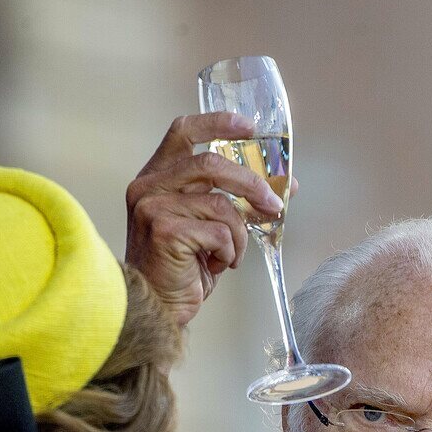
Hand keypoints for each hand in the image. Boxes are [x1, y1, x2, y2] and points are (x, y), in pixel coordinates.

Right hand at [125, 113, 284, 327]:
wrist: (156, 308)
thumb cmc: (180, 269)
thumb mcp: (205, 224)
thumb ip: (228, 199)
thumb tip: (283, 187)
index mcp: (154, 178)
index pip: (183, 132)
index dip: (217, 123)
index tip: (248, 126)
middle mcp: (148, 188)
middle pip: (211, 163)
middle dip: (251, 183)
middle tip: (274, 204)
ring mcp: (153, 208)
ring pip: (220, 204)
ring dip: (240, 233)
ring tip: (233, 254)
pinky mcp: (166, 232)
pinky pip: (219, 232)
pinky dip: (230, 251)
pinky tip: (218, 265)